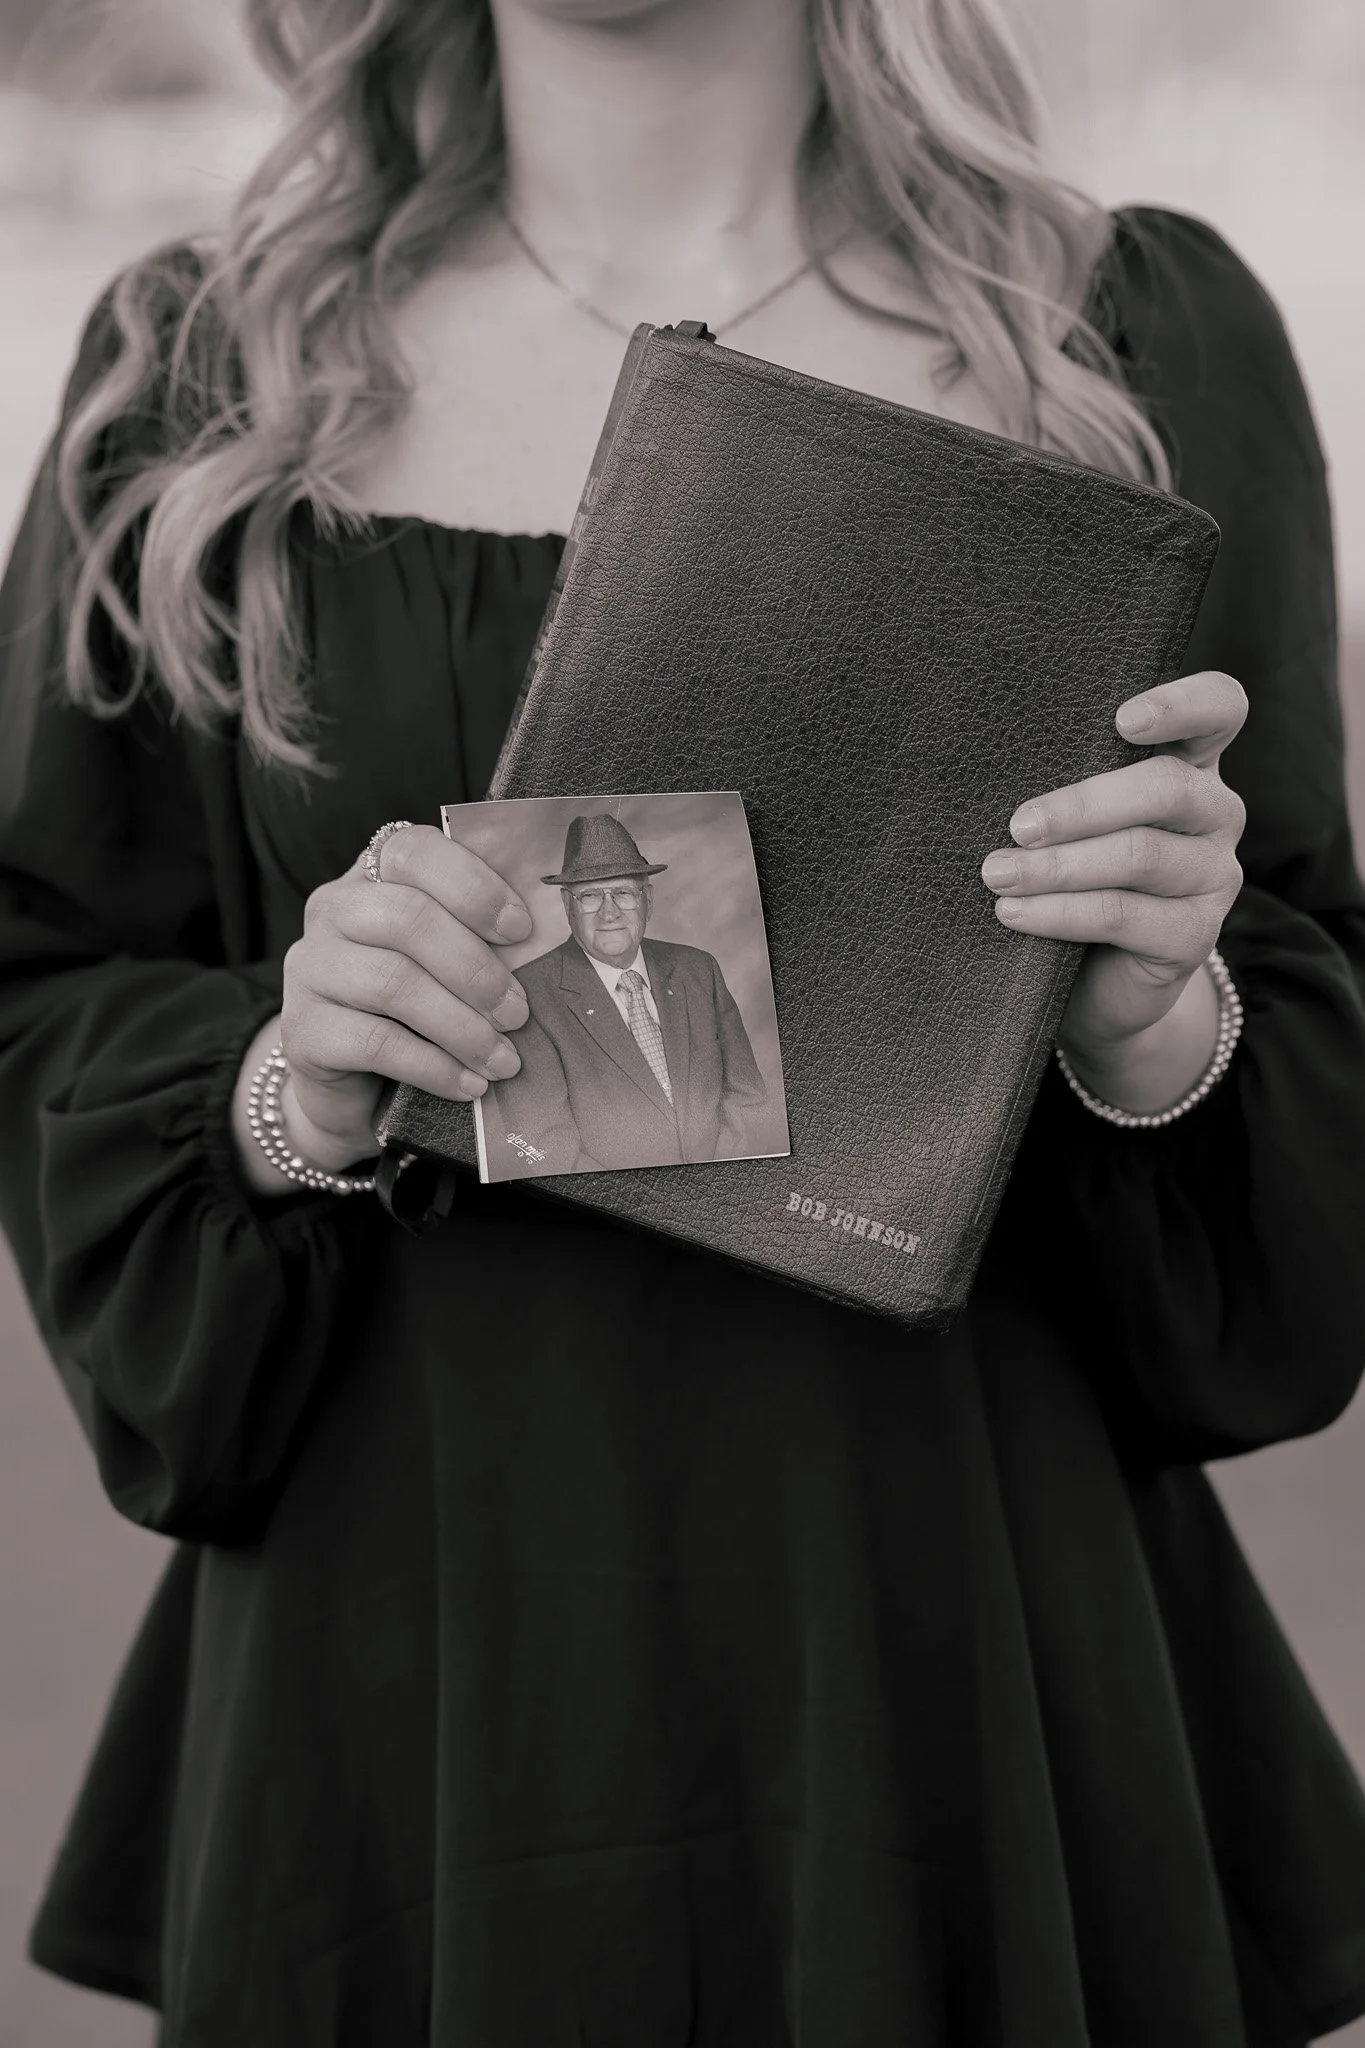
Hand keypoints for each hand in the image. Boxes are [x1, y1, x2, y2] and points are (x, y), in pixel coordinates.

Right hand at [267, 825, 532, 1172]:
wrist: (353, 1090)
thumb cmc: (416, 1014)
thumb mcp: (447, 965)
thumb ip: (481, 940)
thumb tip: (549, 946)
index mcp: (372, 877)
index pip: (413, 851)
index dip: (472, 886)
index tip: (521, 931)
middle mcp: (332, 911)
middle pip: (407, 919)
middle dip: (477, 970)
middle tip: (519, 1013)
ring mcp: (309, 969)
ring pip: (394, 984)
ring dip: (463, 1027)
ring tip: (504, 1059)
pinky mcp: (302, 1030)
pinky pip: (376, 1043)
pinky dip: (435, 1066)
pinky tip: (469, 1084)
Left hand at [981, 670, 1246, 1084]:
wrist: (1096, 984)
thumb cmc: (1075, 876)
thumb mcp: (1075, 822)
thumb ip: (1062, 783)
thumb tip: (987, 772)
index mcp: (1191, 765)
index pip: (1219, 708)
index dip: (1182, 704)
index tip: (1122, 720)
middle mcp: (1215, 814)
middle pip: (1169, 788)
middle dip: (1084, 805)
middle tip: (1018, 825)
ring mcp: (1213, 876)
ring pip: (1139, 855)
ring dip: (1058, 865)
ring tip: (998, 873)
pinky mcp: (1195, 936)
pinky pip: (1122, 914)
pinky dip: (1060, 912)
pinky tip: (1013, 912)